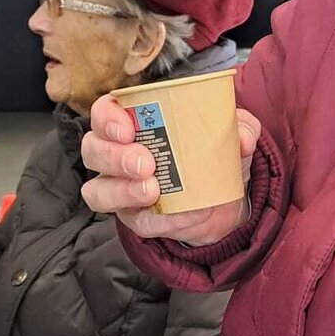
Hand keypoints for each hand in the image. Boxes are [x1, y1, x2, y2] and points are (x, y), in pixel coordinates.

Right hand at [81, 95, 260, 245]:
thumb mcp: (233, 133)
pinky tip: (180, 215)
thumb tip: (242, 138)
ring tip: (152, 190)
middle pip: (93, 150)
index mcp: (134, 122)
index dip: (107, 118)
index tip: (128, 127)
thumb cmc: (215, 152)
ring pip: (98, 191)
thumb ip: (241, 128)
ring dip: (121, 190)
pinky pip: (137, 222)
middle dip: (114, 156)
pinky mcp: (136, 219)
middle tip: (145, 163)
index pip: (103, 113)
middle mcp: (117, 154)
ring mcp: (121, 189)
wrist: (227, 198)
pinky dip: (158, 220)